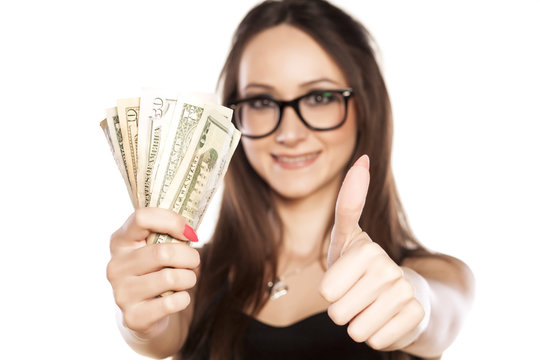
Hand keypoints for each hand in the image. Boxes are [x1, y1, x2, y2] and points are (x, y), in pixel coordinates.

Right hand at [106, 208, 199, 339]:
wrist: (144, 313)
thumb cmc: (156, 271)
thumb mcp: (156, 247)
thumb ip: (168, 234)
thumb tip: (189, 232)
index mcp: (120, 241)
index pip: (141, 218)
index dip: (172, 221)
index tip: (189, 233)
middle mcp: (115, 266)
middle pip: (163, 252)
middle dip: (189, 256)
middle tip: (194, 261)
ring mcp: (121, 293)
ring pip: (170, 278)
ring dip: (189, 278)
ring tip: (187, 279)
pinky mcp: (133, 317)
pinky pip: (171, 303)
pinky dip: (184, 298)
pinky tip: (179, 297)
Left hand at [320, 155, 429, 349]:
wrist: (404, 294)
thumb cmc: (364, 265)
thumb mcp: (348, 237)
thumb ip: (349, 202)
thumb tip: (363, 158)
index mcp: (366, 249)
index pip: (327, 291)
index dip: (331, 291)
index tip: (348, 278)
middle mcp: (388, 268)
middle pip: (336, 312)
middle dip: (343, 308)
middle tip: (359, 294)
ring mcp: (405, 293)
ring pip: (355, 329)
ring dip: (358, 322)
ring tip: (371, 306)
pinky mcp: (416, 318)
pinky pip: (375, 341)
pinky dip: (375, 335)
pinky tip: (385, 319)